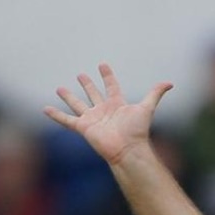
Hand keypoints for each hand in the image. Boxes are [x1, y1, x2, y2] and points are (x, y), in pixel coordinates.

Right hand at [44, 62, 171, 166]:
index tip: (102, 65)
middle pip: (93, 93)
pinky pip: (66, 120)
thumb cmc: (137, 131)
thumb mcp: (146, 108)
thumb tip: (170, 83)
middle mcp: (104, 110)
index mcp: (117, 103)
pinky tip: (45, 109)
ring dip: (68, 97)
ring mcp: (92, 118)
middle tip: (81, 75)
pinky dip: (56, 115)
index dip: (107, 75)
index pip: (111, 85)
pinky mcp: (83, 127)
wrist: (127, 150)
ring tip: (59, 88)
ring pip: (77, 104)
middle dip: (87, 84)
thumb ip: (155, 94)